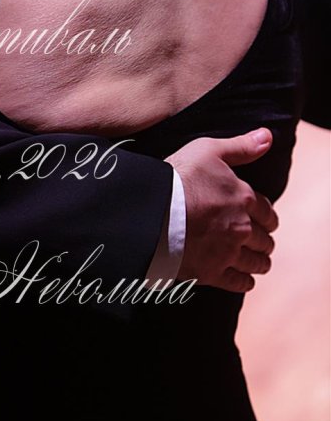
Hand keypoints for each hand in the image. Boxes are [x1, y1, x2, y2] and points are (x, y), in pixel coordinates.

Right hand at [167, 129, 277, 293]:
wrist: (152, 213)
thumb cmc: (178, 177)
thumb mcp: (209, 150)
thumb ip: (241, 146)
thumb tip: (268, 137)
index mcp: (244, 199)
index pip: (267, 212)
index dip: (267, 217)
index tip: (265, 221)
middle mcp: (242, 228)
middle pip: (263, 239)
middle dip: (263, 240)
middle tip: (261, 241)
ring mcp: (228, 253)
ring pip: (256, 262)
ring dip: (259, 261)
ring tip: (258, 262)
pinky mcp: (212, 273)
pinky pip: (238, 283)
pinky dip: (245, 281)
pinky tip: (246, 280)